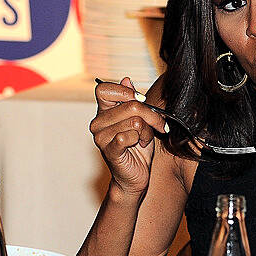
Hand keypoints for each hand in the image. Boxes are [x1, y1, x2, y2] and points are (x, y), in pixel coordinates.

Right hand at [89, 77, 166, 195]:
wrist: (136, 175)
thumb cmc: (138, 147)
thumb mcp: (140, 119)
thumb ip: (132, 101)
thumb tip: (127, 80)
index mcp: (104, 111)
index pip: (104, 89)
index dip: (125, 92)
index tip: (142, 101)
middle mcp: (98, 122)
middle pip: (130, 105)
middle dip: (151, 115)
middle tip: (157, 125)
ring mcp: (101, 137)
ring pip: (135, 121)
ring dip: (147, 131)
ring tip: (143, 139)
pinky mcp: (109, 150)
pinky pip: (129, 136)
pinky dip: (141, 139)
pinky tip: (139, 145)